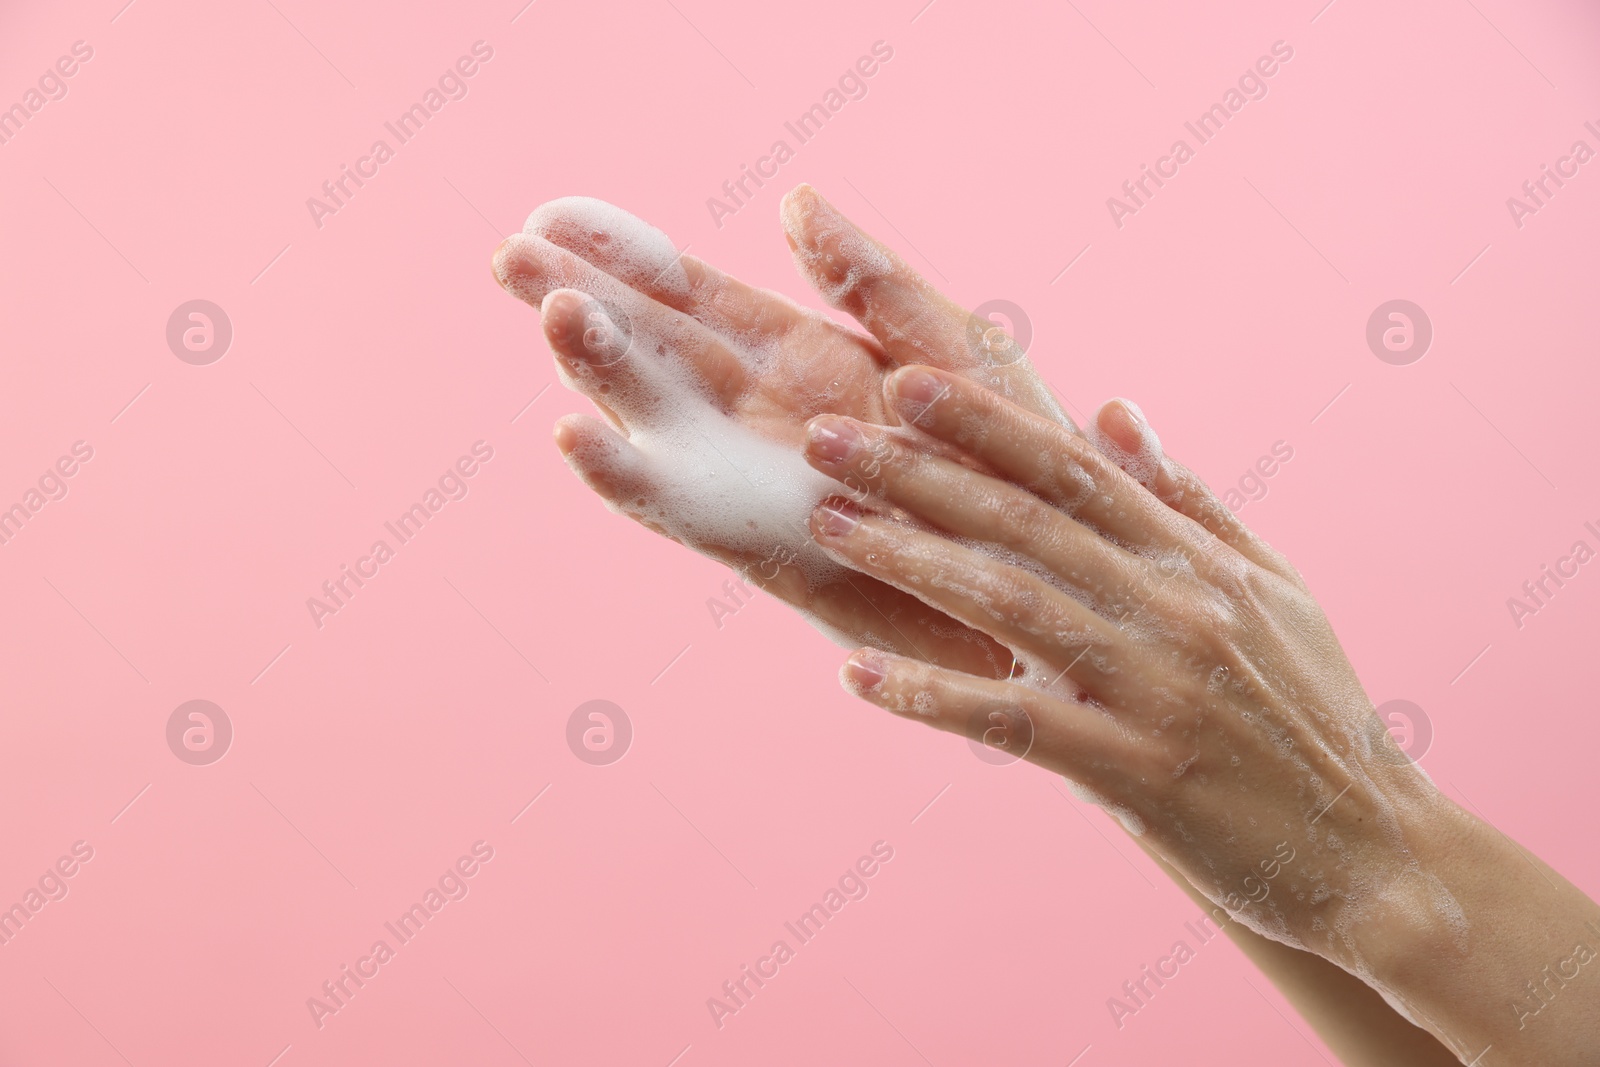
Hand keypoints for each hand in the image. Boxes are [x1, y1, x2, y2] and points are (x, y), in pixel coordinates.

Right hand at [492, 185, 1066, 673]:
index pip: (699, 299)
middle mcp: (768, 420)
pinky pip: (685, 511)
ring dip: (600, 373)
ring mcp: (760, 484)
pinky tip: (575, 434)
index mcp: (810, 360)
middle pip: (654, 352)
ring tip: (551, 314)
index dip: (629, 255)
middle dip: (583, 304)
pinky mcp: (769, 551)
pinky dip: (629, 477)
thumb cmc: (1025, 469)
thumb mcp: (956, 353)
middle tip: (506, 254)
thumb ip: (876, 284)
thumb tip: (794, 199)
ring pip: (656, 422)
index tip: (557, 213)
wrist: (1057, 586)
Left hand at [801, 364, 1463, 991]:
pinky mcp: (1135, 770)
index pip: (1072, 469)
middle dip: (917, 471)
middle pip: (1023, 521)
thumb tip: (1112, 409)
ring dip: (909, 560)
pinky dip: (932, 696)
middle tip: (825, 435)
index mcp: (1195, 560)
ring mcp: (1153, 687)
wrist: (1370, 852)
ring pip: (1010, 603)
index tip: (906, 381)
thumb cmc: (1311, 714)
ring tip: (825, 524)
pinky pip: (1014, 722)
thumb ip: (1185, 500)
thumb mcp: (1271, 589)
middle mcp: (1173, 608)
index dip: (985, 422)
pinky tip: (857, 677)